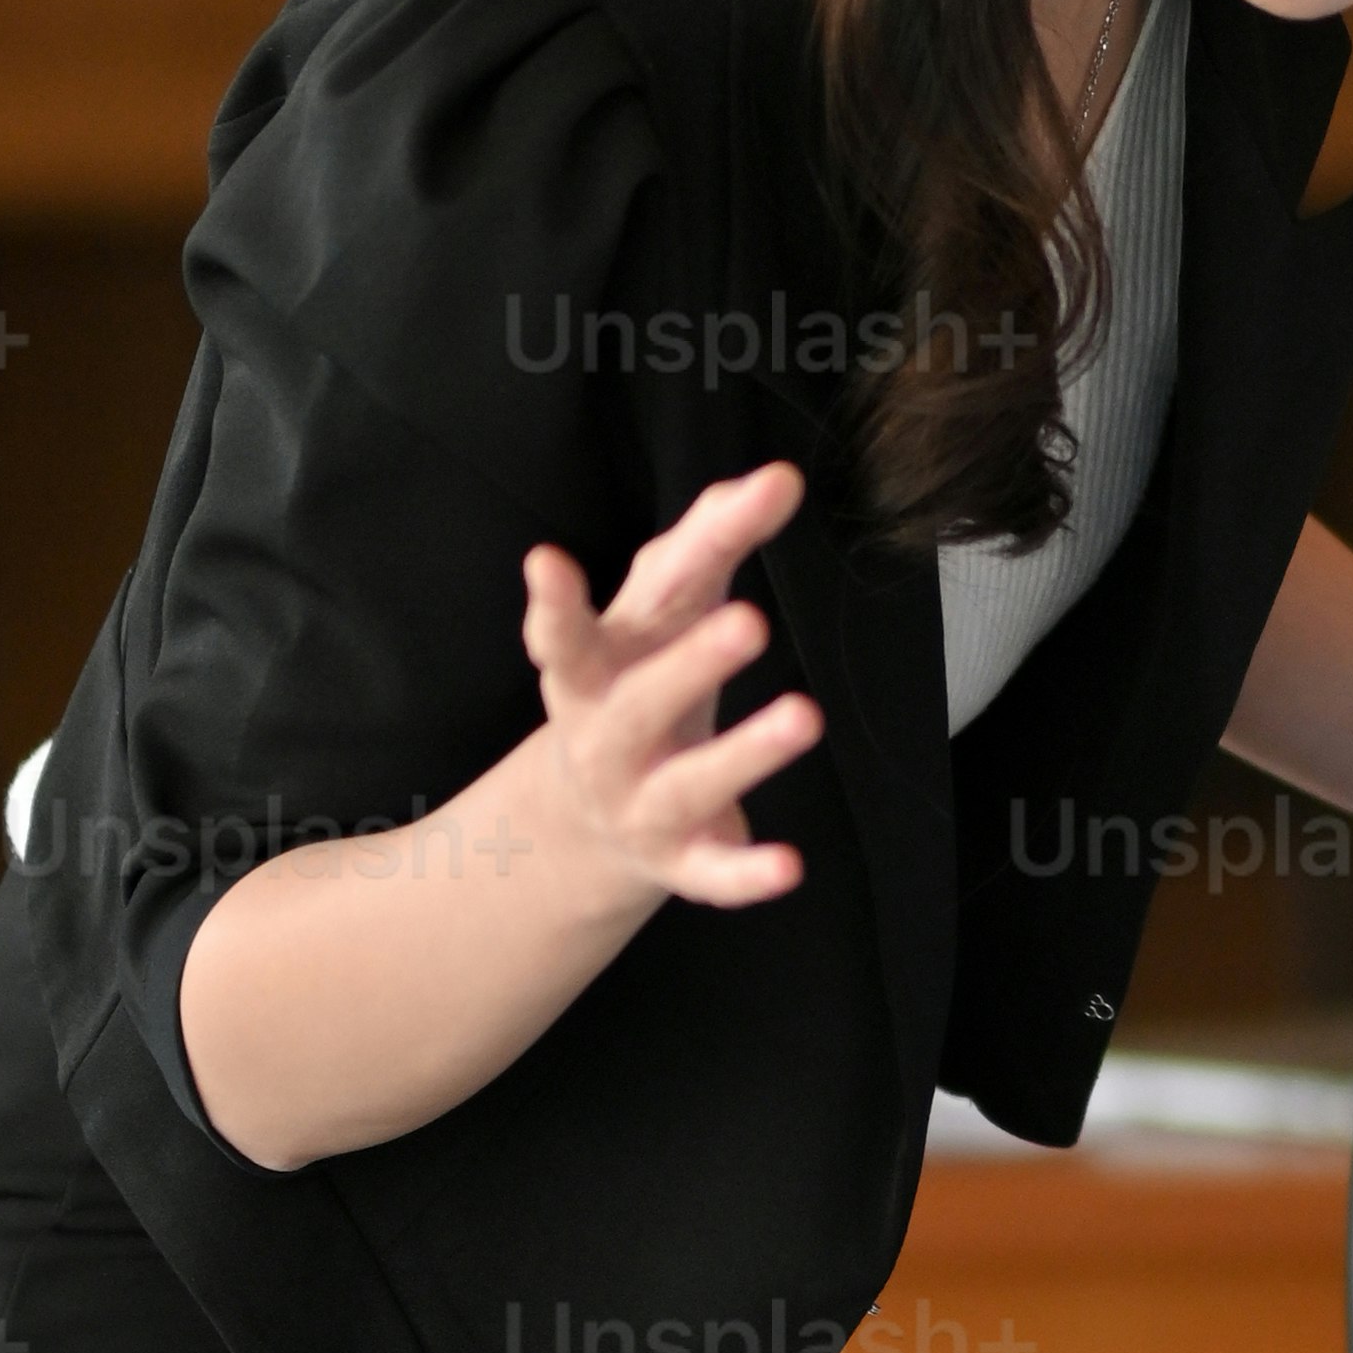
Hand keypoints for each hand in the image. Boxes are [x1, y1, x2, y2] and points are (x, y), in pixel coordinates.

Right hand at [520, 460, 824, 912]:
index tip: (547, 562)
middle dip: (689, 664)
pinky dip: (747, 873)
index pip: (575, 631)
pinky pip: (713, 874)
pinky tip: (790, 866)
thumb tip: (772, 478)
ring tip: (805, 715)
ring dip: (745, 753)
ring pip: (686, 784)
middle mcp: (606, 738)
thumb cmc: (637, 681)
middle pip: (636, 704)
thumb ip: (711, 541)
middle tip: (750, 620)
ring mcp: (642, 802)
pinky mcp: (682, 860)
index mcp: (593, 670)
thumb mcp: (660, 612)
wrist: (590, 820)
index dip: (556, 603)